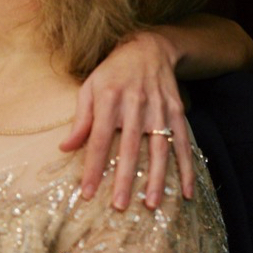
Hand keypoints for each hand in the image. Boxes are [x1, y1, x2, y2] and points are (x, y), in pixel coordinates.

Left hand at [60, 30, 193, 209]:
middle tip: (119, 205)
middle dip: (124, 178)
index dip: (93, 166)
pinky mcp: (176, 112)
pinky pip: (183, 143)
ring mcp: (159, 108)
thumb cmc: (113, 71)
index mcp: (109, 97)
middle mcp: (135, 104)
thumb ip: (80, 119)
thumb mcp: (90, 86)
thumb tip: (65, 148)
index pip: (99, 138)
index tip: (87, 192)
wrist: (148, 47)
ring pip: (158, 148)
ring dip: (156, 178)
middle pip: (129, 147)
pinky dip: (186, 168)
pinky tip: (187, 191)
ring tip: (152, 204)